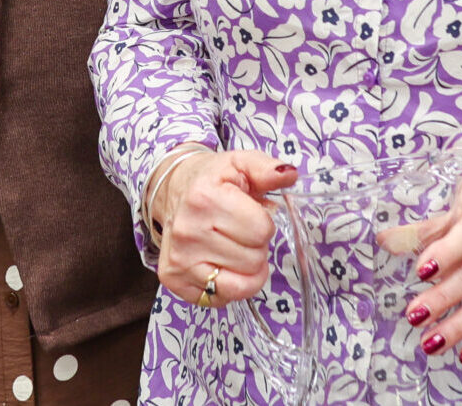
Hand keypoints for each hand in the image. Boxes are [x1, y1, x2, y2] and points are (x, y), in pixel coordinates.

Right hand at [151, 148, 297, 307]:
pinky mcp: (173, 279)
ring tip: (234, 248)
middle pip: (253, 260)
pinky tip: (219, 263)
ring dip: (246, 270)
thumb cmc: (212, 180)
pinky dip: (227, 287)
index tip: (250, 214)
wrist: (173, 190)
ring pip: (240, 286)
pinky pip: (219, 299)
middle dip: (255, 247)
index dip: (264, 223)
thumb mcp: (240, 163)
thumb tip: (288, 174)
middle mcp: (187, 231)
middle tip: (240, 231)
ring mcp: (179, 258)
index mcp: (205, 198)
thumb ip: (268, 168)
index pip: (262, 231)